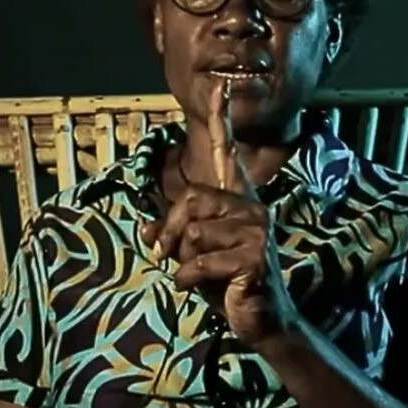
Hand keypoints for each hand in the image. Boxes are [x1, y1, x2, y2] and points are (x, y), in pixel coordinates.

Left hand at [140, 80, 297, 347]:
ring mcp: (257, 230)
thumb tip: (147, 230)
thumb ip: (172, 238)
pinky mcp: (255, 255)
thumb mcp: (191, 257)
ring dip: (182, 260)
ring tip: (197, 276)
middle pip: (190, 199)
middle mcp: (251, 207)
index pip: (229, 153)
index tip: (221, 85)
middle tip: (167, 257)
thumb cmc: (226, 285)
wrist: (261, 321)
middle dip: (170, 231)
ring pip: (193, 232)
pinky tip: (202, 288)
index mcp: (238, 201)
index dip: (222, 120)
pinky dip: (189, 279)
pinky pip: (200, 260)